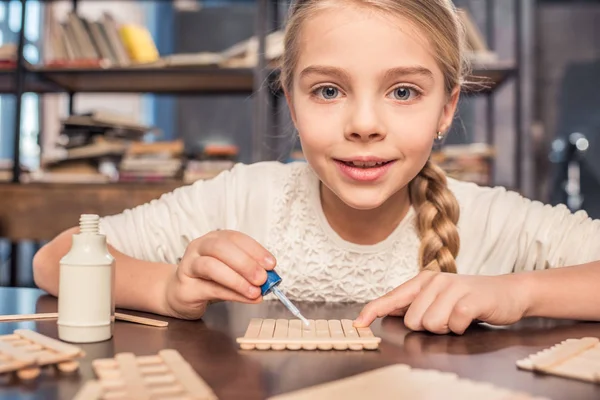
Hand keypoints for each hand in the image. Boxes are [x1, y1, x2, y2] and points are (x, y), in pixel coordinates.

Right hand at [164, 230, 275, 319]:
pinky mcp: (186, 286)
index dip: (255, 250)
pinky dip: (231, 293)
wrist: (178, 293)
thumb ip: (247, 273)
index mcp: (213, 238)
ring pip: (212, 266)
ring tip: (255, 291)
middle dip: (246, 263)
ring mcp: (189, 265)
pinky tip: (246, 298)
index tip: (271, 264)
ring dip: (237, 279)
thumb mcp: (230, 272)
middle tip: (263, 278)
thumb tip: (269, 280)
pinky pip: (210, 288)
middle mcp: (199, 247)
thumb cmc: (207, 280)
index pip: (235, 238)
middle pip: (221, 248)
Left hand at [353, 270, 529, 333]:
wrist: (508, 292)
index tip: (359, 324)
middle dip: (428, 327)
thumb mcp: (439, 297)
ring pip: (431, 324)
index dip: (373, 311)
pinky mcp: (470, 299)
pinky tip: (469, 319)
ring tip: (458, 317)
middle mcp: (435, 281)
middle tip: (447, 318)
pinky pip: (454, 324)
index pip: (392, 297)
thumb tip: (386, 310)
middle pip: (413, 320)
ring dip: (446, 328)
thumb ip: (414, 303)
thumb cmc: (469, 298)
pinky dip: (462, 328)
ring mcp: (453, 288)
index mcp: (423, 281)